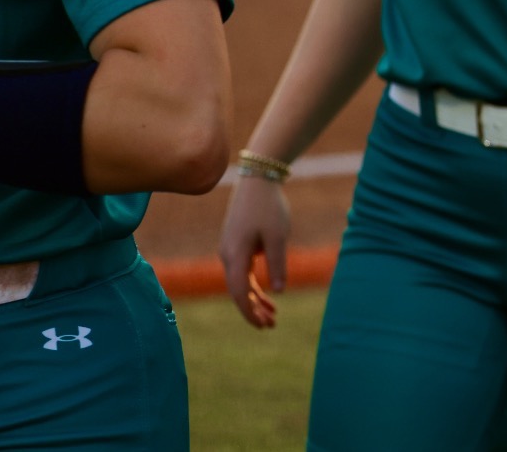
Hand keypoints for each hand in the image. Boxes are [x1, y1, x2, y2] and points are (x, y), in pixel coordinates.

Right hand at [217, 174, 290, 328]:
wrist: (257, 180)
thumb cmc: (269, 207)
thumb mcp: (278, 236)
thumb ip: (277, 263)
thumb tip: (278, 291)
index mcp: (235, 254)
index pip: (238, 292)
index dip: (249, 311)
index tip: (262, 325)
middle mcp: (228, 255)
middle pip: (238, 291)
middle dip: (253, 310)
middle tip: (270, 326)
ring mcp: (231, 250)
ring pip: (241, 283)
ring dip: (255, 300)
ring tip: (273, 316)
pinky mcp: (237, 245)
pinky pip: (243, 272)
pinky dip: (255, 285)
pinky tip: (269, 296)